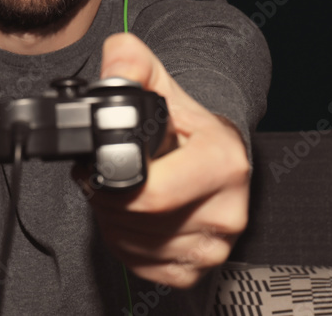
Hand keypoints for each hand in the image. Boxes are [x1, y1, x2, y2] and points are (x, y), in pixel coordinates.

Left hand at [79, 32, 250, 287]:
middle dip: (108, 197)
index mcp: (223, 162)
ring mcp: (213, 245)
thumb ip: (130, 62)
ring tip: (128, 189)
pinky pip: (139, 264)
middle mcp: (227, 210)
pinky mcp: (196, 269)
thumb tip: (116, 63)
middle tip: (112, 173)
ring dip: (114, 218)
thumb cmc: (183, 121)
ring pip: (133, 244)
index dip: (112, 179)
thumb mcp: (157, 79)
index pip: (150, 193)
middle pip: (136, 219)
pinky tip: (137, 214)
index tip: (104, 162)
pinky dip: (126, 241)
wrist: (212, 151)